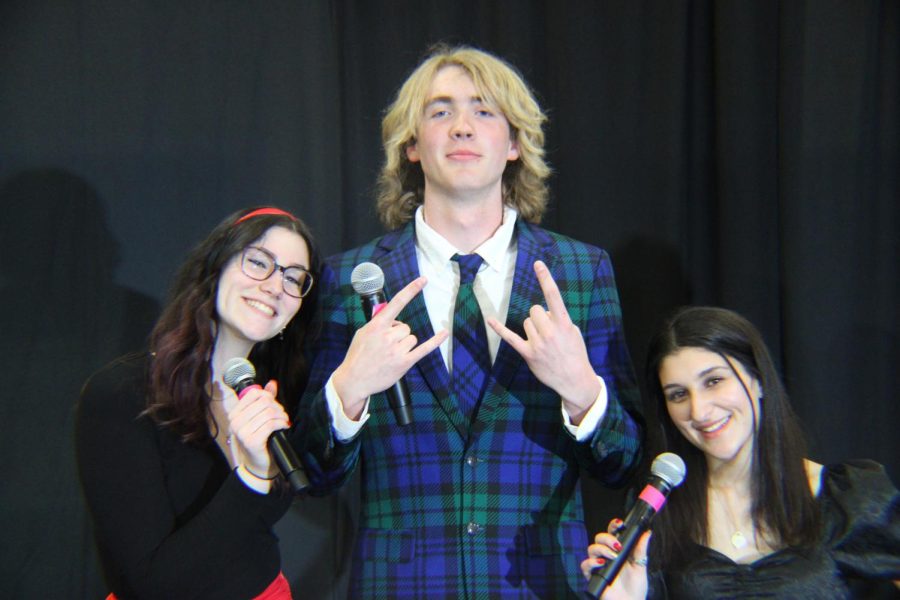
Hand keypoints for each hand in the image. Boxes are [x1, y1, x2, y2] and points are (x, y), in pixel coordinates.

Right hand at [226, 380, 288, 476]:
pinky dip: (281, 423)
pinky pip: (271, 424)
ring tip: (283, 421)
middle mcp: (235, 422)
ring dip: (281, 416)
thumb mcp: (259, 417)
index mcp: (234, 414)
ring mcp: (242, 432)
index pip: (254, 393)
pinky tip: (284, 426)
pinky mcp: (252, 441)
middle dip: (278, 407)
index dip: (269, 396)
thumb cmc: (259, 439)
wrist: (257, 463)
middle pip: (263, 402)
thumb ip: (264, 400)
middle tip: (282, 415)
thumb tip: (272, 383)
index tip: (274, 404)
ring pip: (269, 412)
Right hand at [333, 276, 448, 417]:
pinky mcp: (404, 362)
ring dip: (404, 344)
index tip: (423, 279)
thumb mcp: (363, 333)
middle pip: (405, 327)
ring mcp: (397, 350)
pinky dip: (435, 341)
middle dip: (398, 335)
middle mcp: (388, 336)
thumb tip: (393, 321)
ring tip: (391, 355)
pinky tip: (444, 333)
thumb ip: (378, 324)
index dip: (411, 290)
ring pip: (411, 338)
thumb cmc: (358, 356)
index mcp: (377, 326)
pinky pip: (424, 348)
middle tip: (386, 346)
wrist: (354, 379)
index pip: (397, 303)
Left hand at [487, 260, 600, 420]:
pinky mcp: (528, 353)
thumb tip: (544, 313)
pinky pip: (510, 337)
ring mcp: (538, 343)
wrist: (574, 380)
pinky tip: (490, 320)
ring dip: (533, 327)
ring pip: (526, 322)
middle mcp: (550, 332)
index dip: (545, 278)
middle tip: (548, 330)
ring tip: (544, 342)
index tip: (537, 264)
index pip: (553, 296)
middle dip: (540, 316)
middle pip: (534, 309)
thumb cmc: (575, 353)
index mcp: (564, 323)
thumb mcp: (573, 332)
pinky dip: (499, 328)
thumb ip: (559, 319)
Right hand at [580, 518, 650, 599]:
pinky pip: (585, 564)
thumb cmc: (636, 588)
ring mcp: (599, 565)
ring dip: (602, 549)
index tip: (620, 524)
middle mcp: (607, 556)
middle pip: (599, 538)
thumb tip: (647, 533)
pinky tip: (601, 564)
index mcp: (618, 551)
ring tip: (613, 557)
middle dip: (607, 538)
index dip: (613, 526)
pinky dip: (591, 562)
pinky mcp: (592, 576)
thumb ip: (641, 549)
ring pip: (591, 548)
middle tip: (617, 546)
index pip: (612, 533)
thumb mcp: (640, 566)